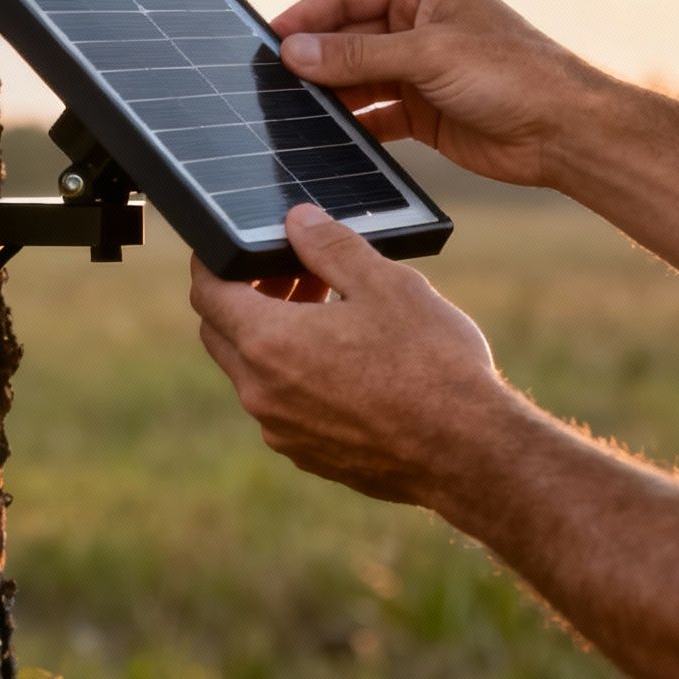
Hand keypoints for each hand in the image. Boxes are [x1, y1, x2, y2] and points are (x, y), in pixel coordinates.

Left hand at [189, 203, 498, 506]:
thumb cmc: (432, 365)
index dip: (213, 261)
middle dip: (248, 294)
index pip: (206, 293)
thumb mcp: (386, 285)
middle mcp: (261, 394)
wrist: (471, 455)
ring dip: (275, 334)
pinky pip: (284, 406)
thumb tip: (298, 221)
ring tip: (332, 310)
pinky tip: (348, 359)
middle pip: (222, 332)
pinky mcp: (311, 457)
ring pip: (253, 372)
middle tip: (298, 270)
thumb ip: (331, 247)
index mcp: (268, 344)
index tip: (232, 246)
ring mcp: (283, 432)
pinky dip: (297, 374)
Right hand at [273, 0, 602, 188]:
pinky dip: (353, 124)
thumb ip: (358, 53)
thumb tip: (294, 50)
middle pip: (347, 37)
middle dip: (313, 59)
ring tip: (290, 111)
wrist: (565, 132)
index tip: (267, 41)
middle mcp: (419, 23)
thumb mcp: (428, 55)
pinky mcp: (424, 111)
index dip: (305, 16)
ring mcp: (421, 68)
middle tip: (270, 83)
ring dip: (329, 94)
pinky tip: (327, 137)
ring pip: (357, 77)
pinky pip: (375, 113)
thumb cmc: (513, 76)